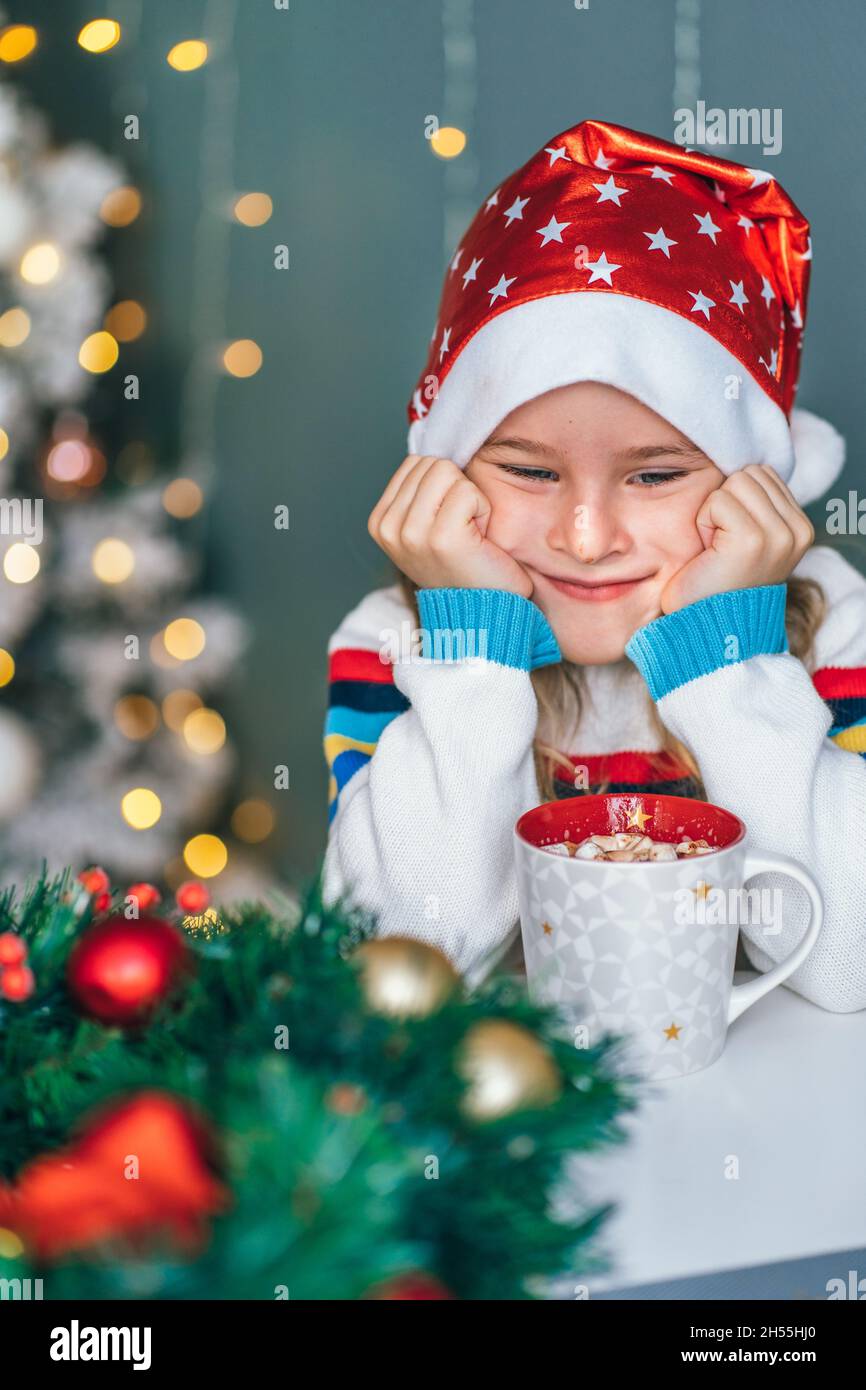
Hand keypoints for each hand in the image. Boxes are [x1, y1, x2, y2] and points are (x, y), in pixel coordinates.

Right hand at [367, 454, 533, 597]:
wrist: (484, 610)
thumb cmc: (465, 564)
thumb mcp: (426, 524)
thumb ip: (419, 490)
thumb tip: (430, 446)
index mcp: (379, 522)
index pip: (416, 463)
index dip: (443, 486)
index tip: (448, 522)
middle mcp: (388, 528)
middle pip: (432, 464)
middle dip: (457, 490)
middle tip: (462, 529)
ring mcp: (410, 534)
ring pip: (448, 472)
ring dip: (470, 499)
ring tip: (469, 533)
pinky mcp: (439, 537)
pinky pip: (467, 491)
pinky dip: (483, 510)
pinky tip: (479, 539)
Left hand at [659, 464, 814, 614]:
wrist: (706, 626)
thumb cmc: (715, 582)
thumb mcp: (748, 536)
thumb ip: (757, 504)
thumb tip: (744, 468)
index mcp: (800, 528)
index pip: (762, 473)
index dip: (735, 500)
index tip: (731, 539)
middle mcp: (797, 531)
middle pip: (749, 474)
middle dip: (724, 503)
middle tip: (721, 545)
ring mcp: (780, 535)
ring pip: (735, 483)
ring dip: (713, 512)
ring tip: (716, 549)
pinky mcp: (754, 539)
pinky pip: (718, 501)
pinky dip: (704, 523)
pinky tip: (710, 553)